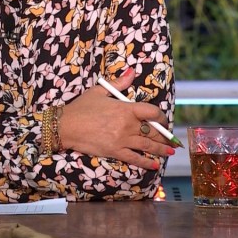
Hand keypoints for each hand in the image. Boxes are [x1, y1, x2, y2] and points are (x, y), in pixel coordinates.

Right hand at [58, 68, 174, 170]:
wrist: (66, 126)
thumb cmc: (81, 108)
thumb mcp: (99, 91)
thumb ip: (119, 83)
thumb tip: (132, 72)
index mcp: (125, 108)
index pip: (151, 112)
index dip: (162, 117)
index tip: (164, 121)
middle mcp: (127, 124)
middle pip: (152, 131)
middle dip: (164, 136)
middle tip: (171, 140)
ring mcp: (122, 139)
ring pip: (147, 145)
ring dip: (161, 150)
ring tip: (170, 152)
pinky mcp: (115, 151)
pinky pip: (135, 158)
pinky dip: (146, 162)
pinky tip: (155, 165)